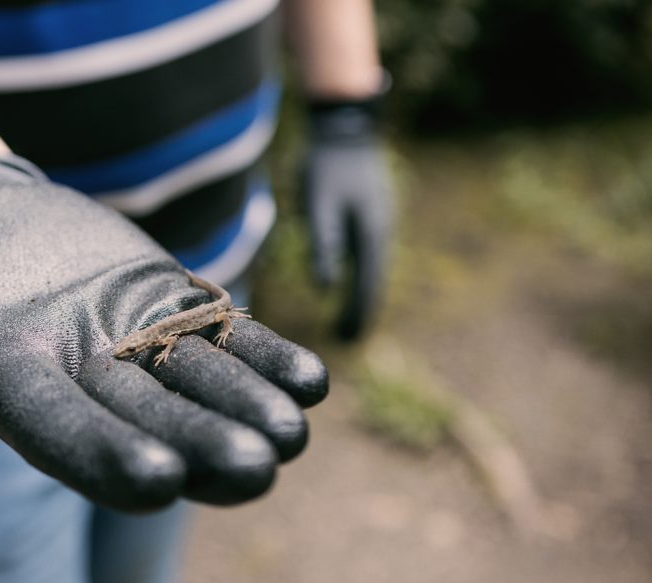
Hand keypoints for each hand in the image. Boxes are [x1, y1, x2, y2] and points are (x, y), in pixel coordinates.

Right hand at [0, 155, 328, 511]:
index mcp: (18, 389)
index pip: (63, 438)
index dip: (106, 454)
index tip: (158, 474)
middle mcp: (86, 386)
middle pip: (151, 426)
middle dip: (202, 447)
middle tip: (255, 466)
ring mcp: (138, 354)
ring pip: (201, 392)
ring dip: (250, 409)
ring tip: (294, 425)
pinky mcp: (173, 317)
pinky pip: (228, 344)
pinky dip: (268, 358)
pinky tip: (314, 375)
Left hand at [306, 101, 391, 339]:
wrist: (345, 127)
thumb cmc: (327, 165)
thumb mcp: (319, 204)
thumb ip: (323, 243)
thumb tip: (324, 287)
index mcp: (371, 233)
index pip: (367, 284)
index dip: (357, 312)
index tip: (347, 338)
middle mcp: (380, 231)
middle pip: (373, 281)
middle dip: (361, 310)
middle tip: (347, 338)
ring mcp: (377, 223)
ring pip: (371, 269)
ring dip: (362, 295)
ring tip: (349, 321)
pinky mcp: (368, 215)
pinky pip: (367, 255)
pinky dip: (361, 275)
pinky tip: (352, 284)